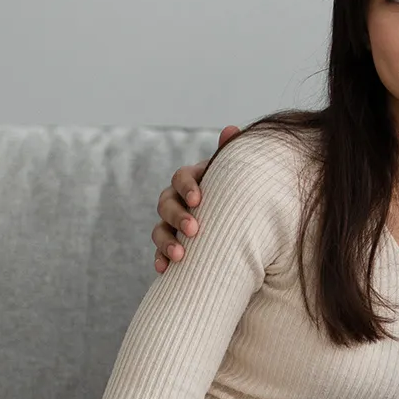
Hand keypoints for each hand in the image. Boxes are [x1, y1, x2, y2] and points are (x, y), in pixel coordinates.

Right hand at [152, 125, 238, 272]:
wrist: (239, 219)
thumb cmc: (238, 191)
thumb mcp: (236, 174)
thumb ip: (230, 153)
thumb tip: (231, 128)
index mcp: (192, 179)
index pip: (181, 177)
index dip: (187, 187)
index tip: (198, 200)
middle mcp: (177, 199)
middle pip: (165, 203)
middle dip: (178, 217)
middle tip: (194, 230)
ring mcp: (171, 223)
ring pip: (159, 229)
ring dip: (166, 242)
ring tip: (180, 256)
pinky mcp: (172, 244)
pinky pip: (159, 252)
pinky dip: (160, 259)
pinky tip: (164, 269)